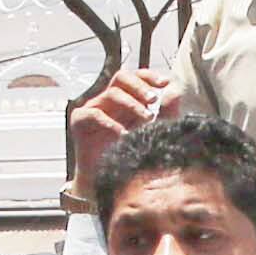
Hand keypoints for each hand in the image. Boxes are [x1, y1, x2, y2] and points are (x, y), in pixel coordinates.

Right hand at [69, 67, 174, 197]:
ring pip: (111, 93)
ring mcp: (93, 107)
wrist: (105, 178)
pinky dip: (110, 122)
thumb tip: (175, 92)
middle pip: (121, 77)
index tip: (165, 83)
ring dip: (131, 104)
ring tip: (147, 119)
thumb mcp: (154, 131)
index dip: (149, 76)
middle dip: (139, 86)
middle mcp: (109, 99)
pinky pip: (94, 114)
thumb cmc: (130, 153)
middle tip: (153, 99)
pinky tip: (123, 133)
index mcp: (126, 98)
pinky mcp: (80, 120)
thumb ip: (166, 113)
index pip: (135, 76)